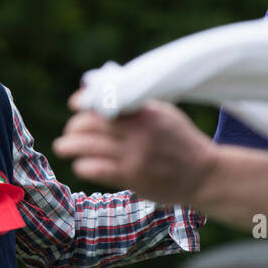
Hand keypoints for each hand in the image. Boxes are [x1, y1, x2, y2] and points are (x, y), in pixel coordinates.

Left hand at [53, 91, 216, 205]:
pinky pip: (96, 169)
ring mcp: (134, 156)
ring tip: (62, 147)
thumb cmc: (180, 141)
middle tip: (69, 132)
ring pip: (87, 146)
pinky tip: (81, 165)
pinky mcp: (132, 178)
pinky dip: (82, 165)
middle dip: (73, 127)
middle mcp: (138, 133)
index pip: (104, 101)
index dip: (84, 102)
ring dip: (68, 146)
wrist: (205, 174)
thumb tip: (100, 90)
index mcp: (146, 113)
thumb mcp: (164, 113)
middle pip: (90, 124)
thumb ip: (135, 104)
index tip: (75, 104)